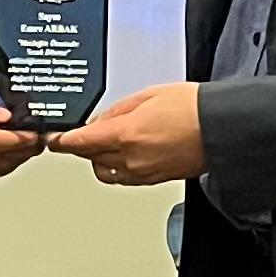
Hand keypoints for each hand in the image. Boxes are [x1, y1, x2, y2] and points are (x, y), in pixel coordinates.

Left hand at [51, 83, 205, 183]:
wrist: (221, 128)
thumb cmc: (192, 108)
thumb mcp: (147, 96)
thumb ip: (116, 111)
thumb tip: (98, 123)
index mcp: (126, 134)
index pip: (81, 142)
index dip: (62, 141)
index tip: (54, 140)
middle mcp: (131, 158)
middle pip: (90, 158)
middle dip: (83, 147)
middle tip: (84, 134)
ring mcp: (142, 173)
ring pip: (105, 171)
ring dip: (99, 159)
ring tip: (108, 142)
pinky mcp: (154, 180)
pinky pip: (123, 178)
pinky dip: (116, 167)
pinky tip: (125, 153)